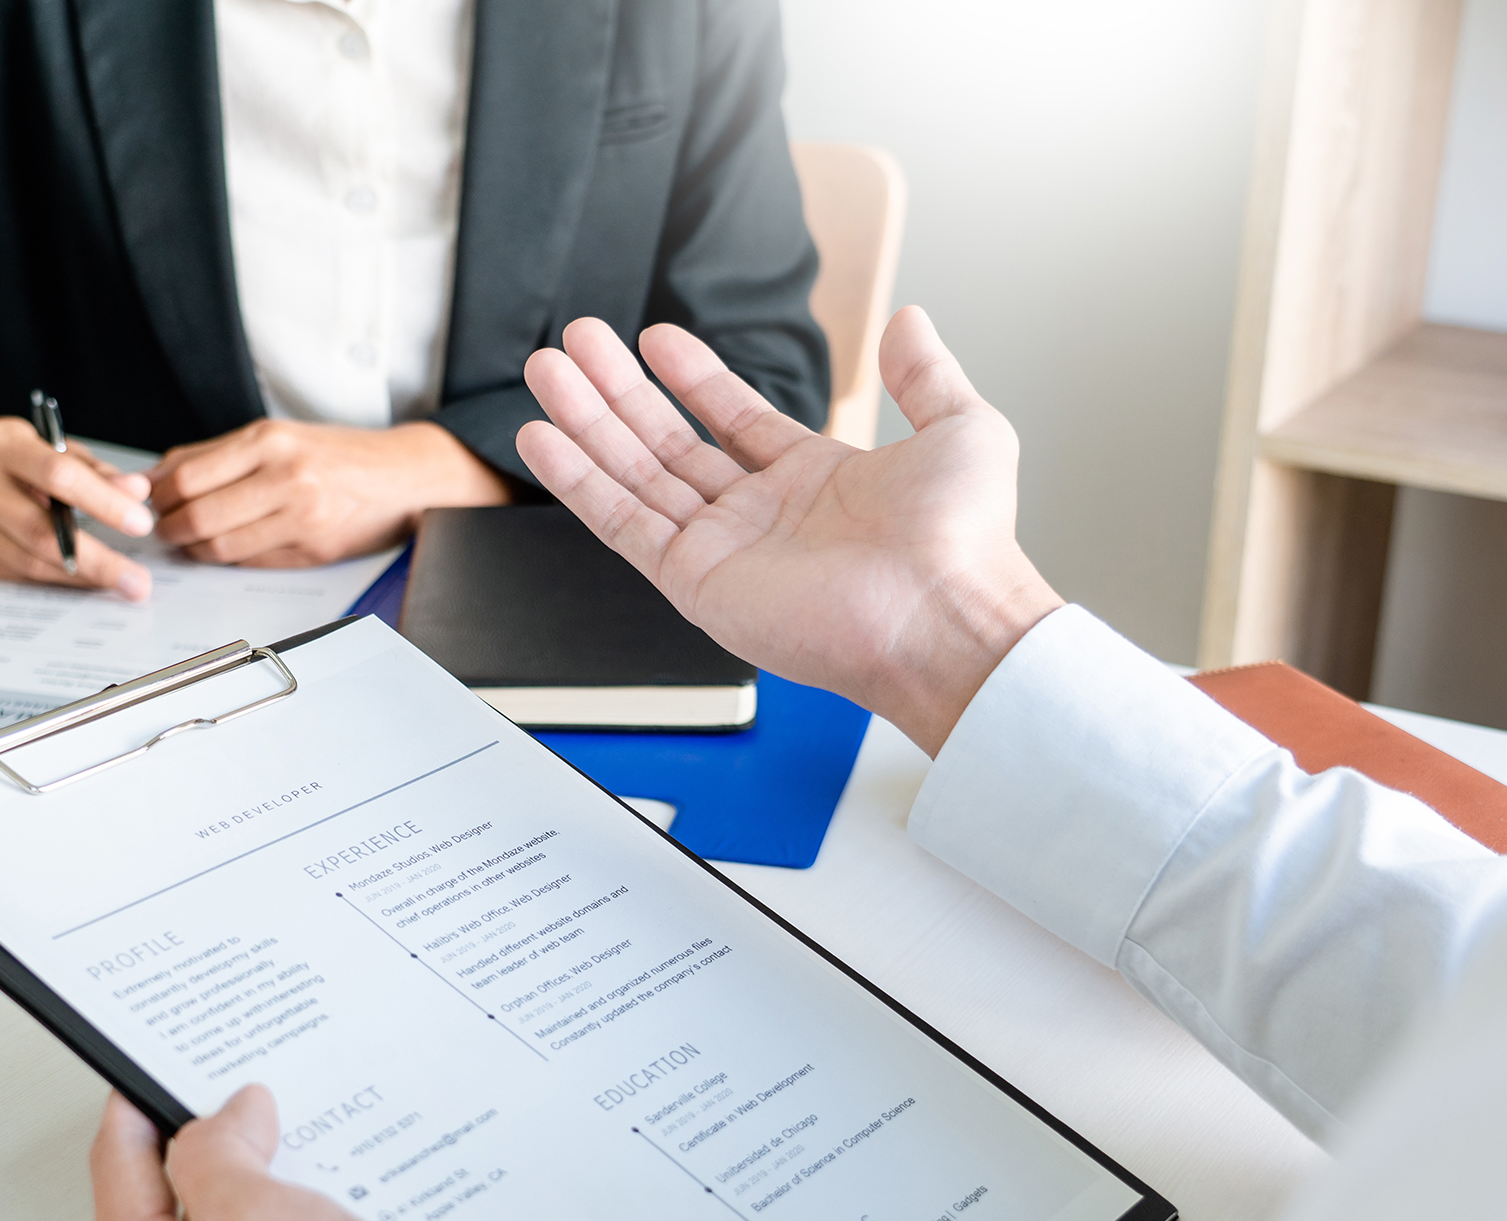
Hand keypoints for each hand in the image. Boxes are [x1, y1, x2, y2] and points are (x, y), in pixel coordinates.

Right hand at [0, 405, 158, 598]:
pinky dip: (58, 580)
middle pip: (42, 532)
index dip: (103, 502)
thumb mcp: (49, 445)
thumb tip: (137, 492)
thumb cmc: (8, 454)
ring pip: (31, 561)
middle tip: (139, 581)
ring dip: (83, 577)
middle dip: (98, 561)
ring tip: (122, 584)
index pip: (58, 476)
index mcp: (1, 446)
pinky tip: (87, 581)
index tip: (141, 523)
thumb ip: (93, 470)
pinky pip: (18, 574)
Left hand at [148, 419, 509, 566]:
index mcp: (268, 440)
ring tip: (191, 541)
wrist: (402, 474)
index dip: (156, 497)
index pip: (186, 475)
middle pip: (195, 514)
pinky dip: (228, 558)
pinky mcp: (313, 548)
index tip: (146, 503)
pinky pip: (250, 561)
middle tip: (162, 530)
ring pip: (219, 545)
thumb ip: (216, 455)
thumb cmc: (337, 454)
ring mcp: (300, 515)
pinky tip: (227, 548)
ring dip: (194, 549)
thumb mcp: (277, 436)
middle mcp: (284, 475)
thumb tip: (157, 476)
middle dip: (168, 528)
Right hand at [515, 310, 1062, 757]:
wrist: (944, 613)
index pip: (734, 420)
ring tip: (545, 369)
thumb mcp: (962, 429)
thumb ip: (926, 375)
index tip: (653, 339)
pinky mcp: (694, 581)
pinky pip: (622, 523)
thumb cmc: (964, 540)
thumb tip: (910, 321)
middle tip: (575, 343)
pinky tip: (542, 437)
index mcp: (814, 482)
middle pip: (668, 442)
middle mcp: (760, 516)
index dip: (693, 377)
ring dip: (586, 422)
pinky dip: (578, 480)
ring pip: (634, 474)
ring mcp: (722, 549)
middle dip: (618, 391)